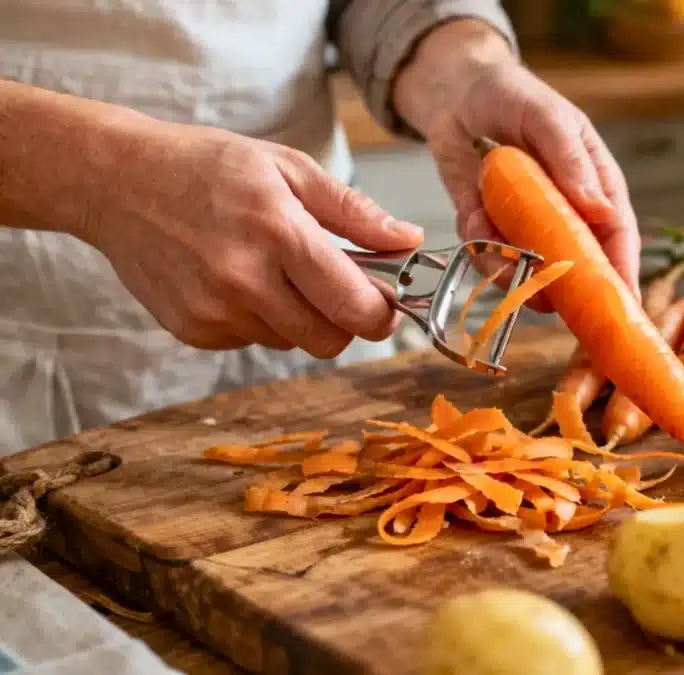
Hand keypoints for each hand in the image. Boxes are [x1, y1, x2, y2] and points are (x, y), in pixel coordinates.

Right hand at [79, 120, 422, 357]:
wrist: (114, 181)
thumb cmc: (206, 166)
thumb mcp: (288, 167)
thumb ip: (354, 211)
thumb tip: (409, 241)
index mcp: (279, 233)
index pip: (355, 306)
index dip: (382, 312)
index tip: (384, 298)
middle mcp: (245, 280)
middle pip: (330, 340)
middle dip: (345, 320)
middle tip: (336, 286)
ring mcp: (214, 310)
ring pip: (292, 342)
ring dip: (299, 317)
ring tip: (273, 268)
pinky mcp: (192, 330)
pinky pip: (253, 341)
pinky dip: (258, 319)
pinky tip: (236, 279)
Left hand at [394, 20, 639, 310]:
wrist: (458, 93)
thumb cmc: (516, 96)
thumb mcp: (549, 118)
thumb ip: (572, 162)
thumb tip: (603, 210)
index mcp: (595, 187)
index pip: (617, 236)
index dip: (621, 272)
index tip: (622, 304)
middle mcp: (564, 215)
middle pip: (576, 266)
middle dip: (564, 286)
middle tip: (553, 301)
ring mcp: (525, 226)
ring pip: (527, 269)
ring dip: (512, 268)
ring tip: (499, 245)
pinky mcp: (486, 228)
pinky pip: (485, 253)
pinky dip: (478, 245)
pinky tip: (474, 214)